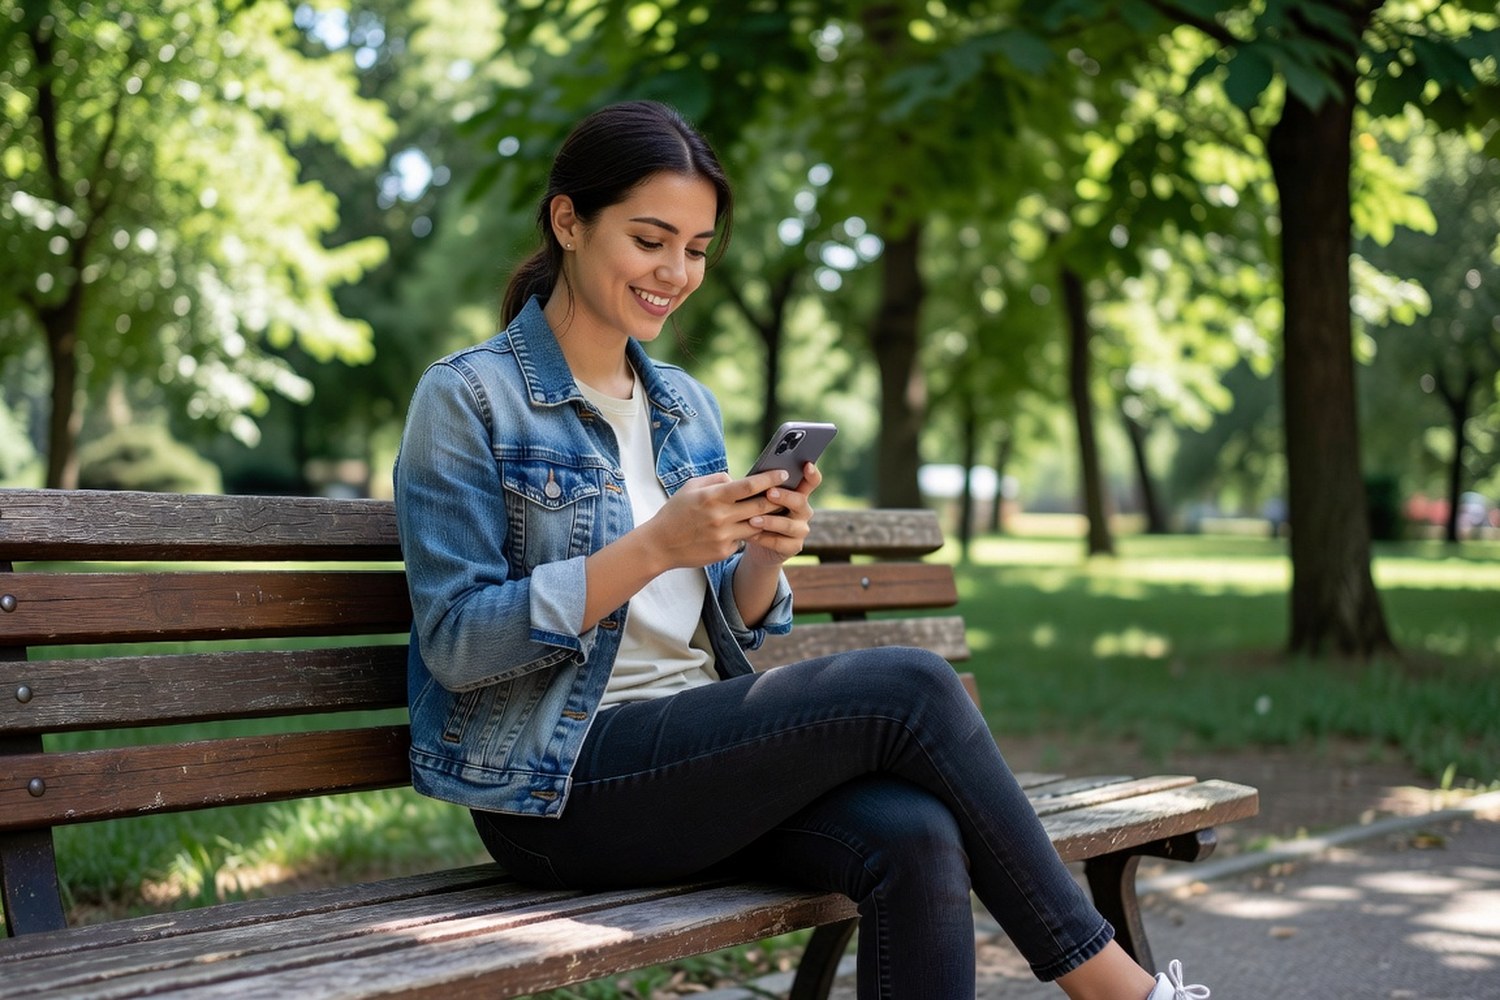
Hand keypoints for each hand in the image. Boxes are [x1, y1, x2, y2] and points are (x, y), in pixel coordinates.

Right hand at [642, 469, 794, 569]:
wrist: (659, 545)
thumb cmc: (675, 512)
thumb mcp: (691, 487)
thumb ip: (716, 480)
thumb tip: (737, 480)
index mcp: (712, 497)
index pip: (749, 486)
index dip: (769, 479)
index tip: (783, 473)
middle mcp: (720, 517)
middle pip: (760, 506)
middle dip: (778, 498)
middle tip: (789, 491)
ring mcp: (723, 536)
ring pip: (757, 524)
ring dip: (768, 517)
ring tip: (777, 509)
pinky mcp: (724, 551)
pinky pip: (743, 539)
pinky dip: (747, 532)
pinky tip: (748, 528)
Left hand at [741, 461, 820, 566]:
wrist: (757, 541)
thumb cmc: (757, 511)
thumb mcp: (757, 498)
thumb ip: (755, 487)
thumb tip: (730, 476)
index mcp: (798, 493)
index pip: (811, 481)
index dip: (812, 473)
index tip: (807, 465)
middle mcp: (803, 511)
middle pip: (800, 501)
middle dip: (784, 496)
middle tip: (769, 492)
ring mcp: (801, 529)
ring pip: (788, 524)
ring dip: (770, 521)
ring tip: (752, 519)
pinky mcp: (794, 546)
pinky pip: (779, 542)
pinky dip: (763, 538)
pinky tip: (750, 535)